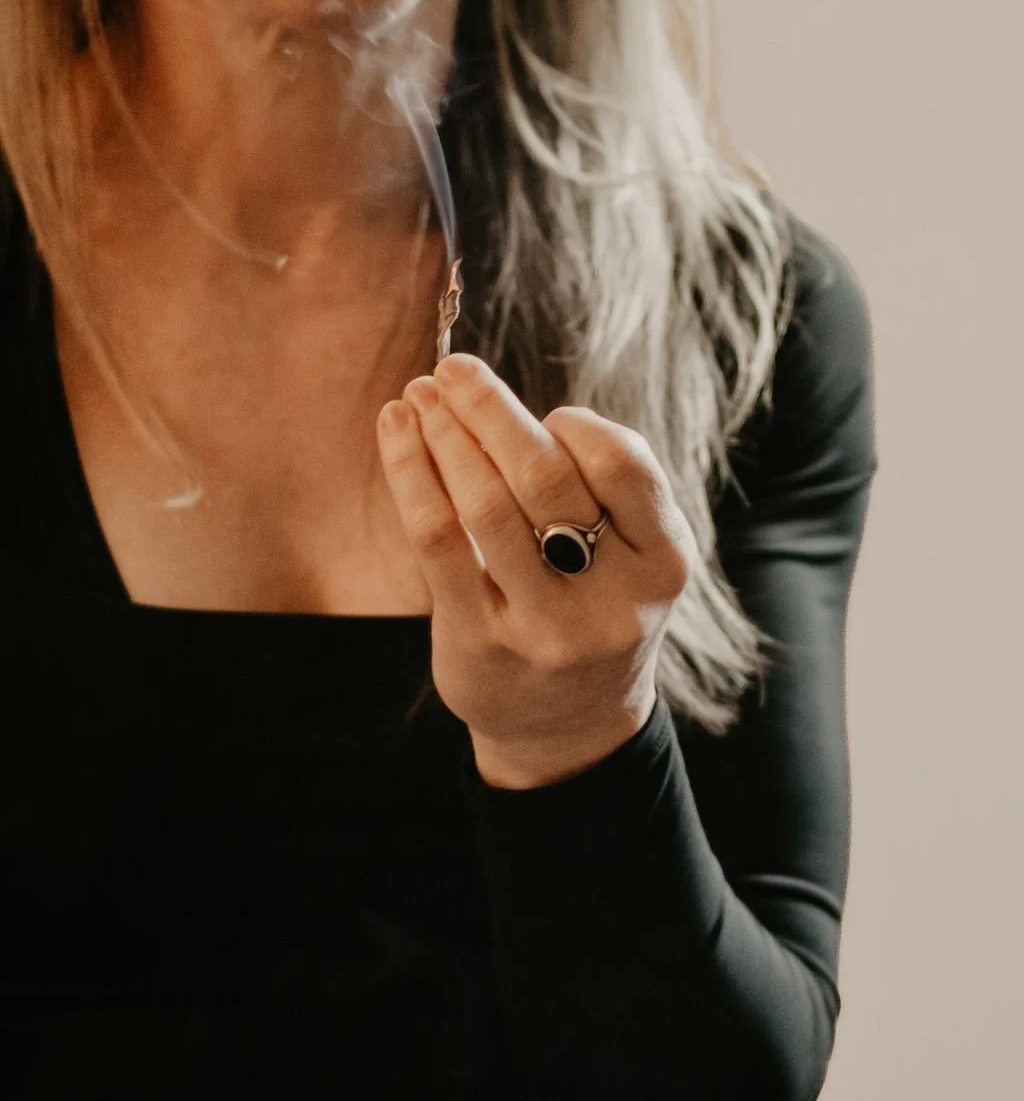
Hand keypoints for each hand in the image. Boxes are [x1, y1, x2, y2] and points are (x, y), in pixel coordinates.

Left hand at [376, 354, 696, 786]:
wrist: (569, 730)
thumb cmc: (595, 609)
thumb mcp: (634, 558)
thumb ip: (600, 488)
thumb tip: (496, 397)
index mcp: (664, 565)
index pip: (623, 466)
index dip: (576, 426)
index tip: (545, 418)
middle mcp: (612, 601)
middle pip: (546, 477)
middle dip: (491, 408)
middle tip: (452, 369)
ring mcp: (545, 628)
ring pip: (485, 505)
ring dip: (444, 434)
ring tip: (418, 395)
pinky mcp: (481, 643)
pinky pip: (437, 539)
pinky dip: (411, 471)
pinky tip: (397, 430)